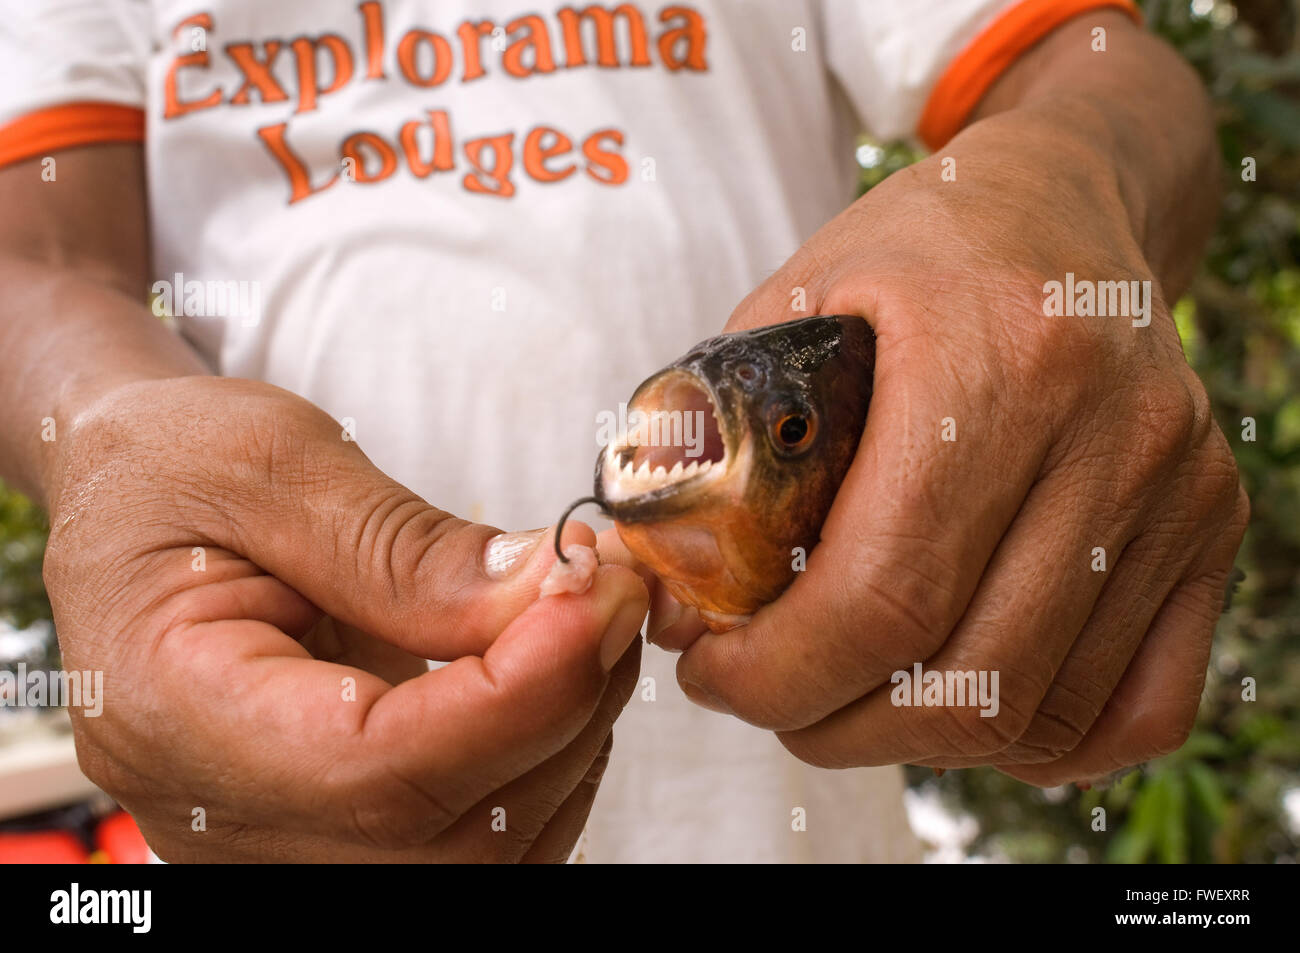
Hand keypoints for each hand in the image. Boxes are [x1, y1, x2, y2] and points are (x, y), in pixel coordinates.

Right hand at [44, 376, 646, 860]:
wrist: (135, 497)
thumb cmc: (170, 466)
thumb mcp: (267, 463)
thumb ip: (404, 547)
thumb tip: (547, 594)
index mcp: (173, 716)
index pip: (373, 771)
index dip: (515, 695)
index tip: (594, 594)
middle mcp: (224, 815)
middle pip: (440, 832)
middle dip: (562, 705)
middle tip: (609, 586)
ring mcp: (281, 838)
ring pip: (477, 857)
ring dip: (570, 732)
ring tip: (585, 612)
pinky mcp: (337, 828)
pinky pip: (477, 843)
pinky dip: (548, 758)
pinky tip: (553, 667)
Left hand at [663, 116, 1247, 785]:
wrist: (1068, 204)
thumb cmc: (918, 253)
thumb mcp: (794, 303)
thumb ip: (715, 435)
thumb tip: (659, 582)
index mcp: (997, 359)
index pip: (883, 595)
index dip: (776, 672)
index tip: (711, 672)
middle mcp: (1112, 433)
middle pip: (964, 682)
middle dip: (830, 722)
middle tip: (765, 692)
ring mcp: (1179, 492)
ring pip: (1038, 714)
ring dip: (914, 739)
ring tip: (842, 693)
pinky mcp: (1213, 532)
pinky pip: (1139, 710)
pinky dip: (1038, 746)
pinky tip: (957, 699)